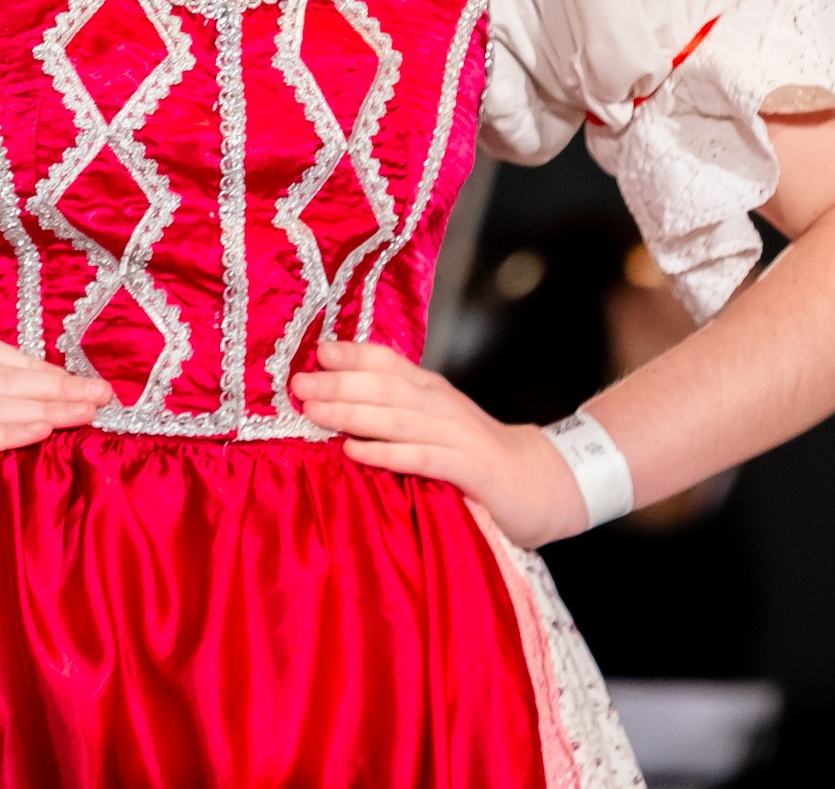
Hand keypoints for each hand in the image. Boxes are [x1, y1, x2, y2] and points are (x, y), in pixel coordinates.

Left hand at [290, 339, 588, 547]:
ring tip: (313, 411)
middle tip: (298, 384)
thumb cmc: (475, 454)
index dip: (354, 354)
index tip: (317, 352)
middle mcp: (441, 405)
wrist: (536, 482)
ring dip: (351, 412)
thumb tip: (340, 398)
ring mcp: (456, 435)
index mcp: (432, 390)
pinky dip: (385, 453)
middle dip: (339, 382)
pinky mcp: (467, 469)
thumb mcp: (436, 421)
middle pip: (385, 385)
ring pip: (396, 418)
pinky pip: (420, 457)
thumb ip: (398, 408)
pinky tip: (354, 451)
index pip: (390, 361)